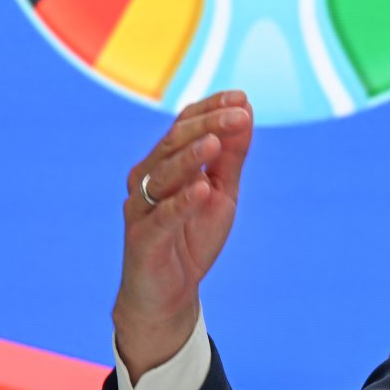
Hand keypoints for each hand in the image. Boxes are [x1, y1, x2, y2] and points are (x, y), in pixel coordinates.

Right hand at [112, 90, 253, 380]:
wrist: (171, 293)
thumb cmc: (192, 235)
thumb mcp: (222, 192)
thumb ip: (232, 157)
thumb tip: (246, 114)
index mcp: (165, 163)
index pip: (184, 126)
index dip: (211, 109)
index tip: (241, 97)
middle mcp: (147, 179)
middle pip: (174, 144)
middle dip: (207, 126)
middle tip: (239, 114)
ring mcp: (142, 209)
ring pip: (163, 175)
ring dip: (190, 157)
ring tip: (215, 142)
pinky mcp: (143, 239)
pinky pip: (162, 217)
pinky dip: (181, 202)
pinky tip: (202, 189)